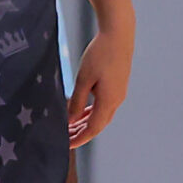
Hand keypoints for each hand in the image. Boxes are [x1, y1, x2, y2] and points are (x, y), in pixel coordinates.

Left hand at [67, 24, 132, 145]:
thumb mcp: (83, 78)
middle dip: (81, 133)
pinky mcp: (117, 87)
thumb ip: (77, 100)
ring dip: (86, 123)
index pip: (93, 128)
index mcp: (109, 101)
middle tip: (64, 139)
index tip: (66, 145)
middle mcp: (116, 100)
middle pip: (98, 124)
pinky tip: (80, 113)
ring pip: (101, 116)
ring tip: (69, 128)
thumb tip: (71, 119)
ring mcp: (118, 94)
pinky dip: (91, 112)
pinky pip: (103, 106)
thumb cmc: (100, 55)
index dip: (80, 138)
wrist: (118, 36)